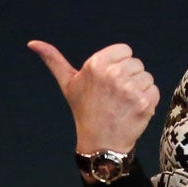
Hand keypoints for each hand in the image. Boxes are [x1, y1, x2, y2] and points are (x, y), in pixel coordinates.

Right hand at [28, 40, 159, 155]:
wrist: (100, 143)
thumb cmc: (85, 111)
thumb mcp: (68, 84)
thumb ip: (54, 60)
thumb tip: (32, 43)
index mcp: (96, 64)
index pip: (124, 50)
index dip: (119, 64)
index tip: (110, 81)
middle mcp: (113, 74)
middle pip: (137, 63)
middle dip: (129, 77)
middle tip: (116, 95)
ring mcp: (130, 89)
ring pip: (146, 77)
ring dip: (139, 89)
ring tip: (124, 103)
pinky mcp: (145, 102)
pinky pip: (154, 90)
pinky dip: (148, 101)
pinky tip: (133, 110)